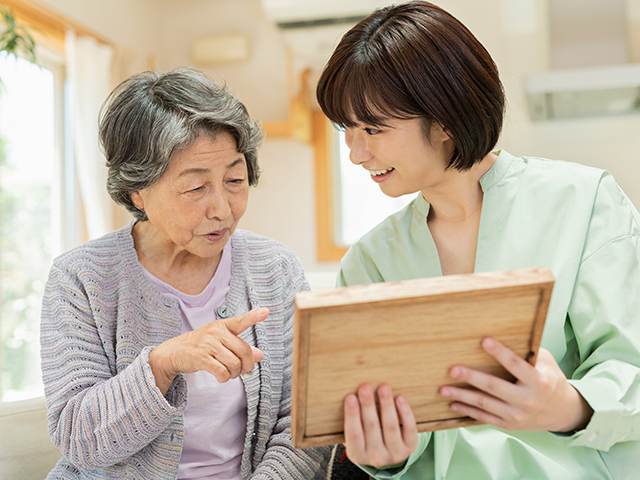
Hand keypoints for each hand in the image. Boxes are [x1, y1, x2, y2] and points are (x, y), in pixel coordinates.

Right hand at [149, 308, 267, 393]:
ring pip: (234, 363)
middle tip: (243, 370)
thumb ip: (241, 348)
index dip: (254, 316)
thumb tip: (259, 355)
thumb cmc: (203, 345)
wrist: (175, 351)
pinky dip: (225, 378)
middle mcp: (216, 332)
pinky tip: (221, 377)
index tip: (266, 311)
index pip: (240, 321)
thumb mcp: (222, 342)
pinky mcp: (201, 358)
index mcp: (223, 326)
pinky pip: (222, 372)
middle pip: (244, 350)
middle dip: (247, 365)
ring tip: (229, 373)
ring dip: (235, 374)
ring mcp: (208, 344)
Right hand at [343, 383, 417, 468]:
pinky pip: (409, 429)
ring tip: (384, 387)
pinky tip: (400, 398)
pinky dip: (405, 413)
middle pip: (371, 427)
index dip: (352, 415)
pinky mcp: (410, 447)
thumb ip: (352, 421)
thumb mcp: (356, 436)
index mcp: (357, 454)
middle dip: (368, 405)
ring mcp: (394, 454)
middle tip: (365, 387)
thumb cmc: (367, 437)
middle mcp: (376, 457)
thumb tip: (347, 393)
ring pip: (390, 427)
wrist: (388, 453)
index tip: (350, 396)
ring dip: (386, 405)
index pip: (353, 434)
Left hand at [439, 337, 592, 431]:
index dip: (500, 353)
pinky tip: (452, 403)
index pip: (516, 365)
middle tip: (452, 370)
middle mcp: (528, 399)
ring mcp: (517, 415)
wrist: (561, 411)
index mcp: (538, 381)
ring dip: (462, 396)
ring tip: (443, 389)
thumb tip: (503, 329)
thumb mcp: (545, 362)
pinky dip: (467, 410)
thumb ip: (526, 351)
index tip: (484, 341)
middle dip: (472, 378)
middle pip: (494, 387)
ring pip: (485, 405)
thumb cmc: (548, 379)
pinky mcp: (509, 424)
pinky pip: (485, 418)